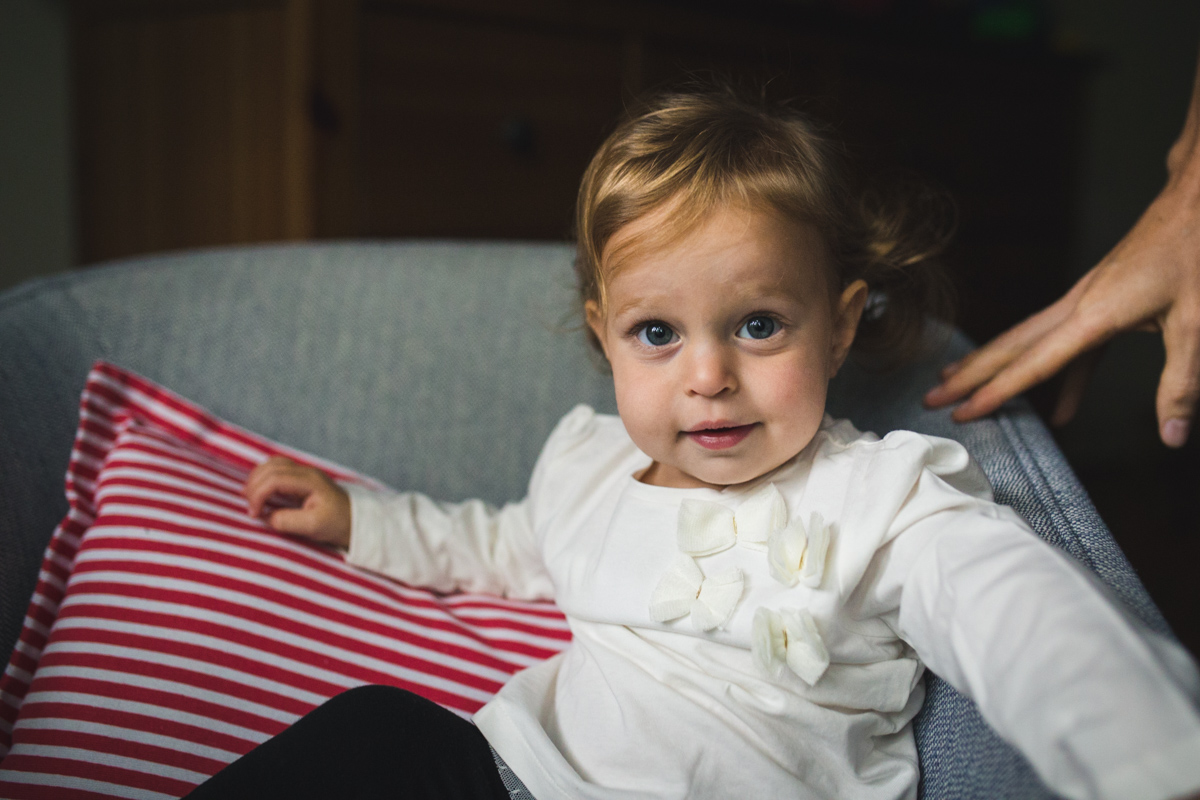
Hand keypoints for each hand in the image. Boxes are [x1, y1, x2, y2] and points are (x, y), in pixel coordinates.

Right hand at [243, 456, 351, 547]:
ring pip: (272, 464)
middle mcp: (306, 472)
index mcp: (310, 481)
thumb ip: (288, 521)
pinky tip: (258, 491)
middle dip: (254, 486)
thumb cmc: (338, 524)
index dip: (258, 494)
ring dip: (257, 479)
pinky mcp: (301, 479)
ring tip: (249, 498)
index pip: (275, 479)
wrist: (356, 520)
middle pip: (270, 467)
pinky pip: (277, 470)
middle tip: (250, 508)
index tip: (254, 515)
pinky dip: (263, 478)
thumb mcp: (314, 527)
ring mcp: (304, 473)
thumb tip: (266, 517)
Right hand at [923, 167, 1199, 447]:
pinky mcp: (1099, 297)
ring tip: (956, 382)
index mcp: (1094, 315)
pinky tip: (1061, 406)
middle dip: (969, 375)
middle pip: (1010, 346)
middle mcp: (1078, 305)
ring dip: (990, 363)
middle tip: (931, 399)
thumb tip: (1171, 434)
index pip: (1034, 364)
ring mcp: (1084, 299)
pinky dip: (1052, 371)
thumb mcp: (1197, 323)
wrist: (1198, 199)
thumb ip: (1181, 383)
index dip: (995, 392)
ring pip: (1025, 338)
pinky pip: (1063, 341)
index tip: (962, 413)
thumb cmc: (1197, 252)